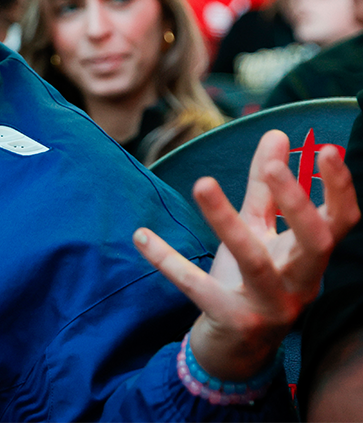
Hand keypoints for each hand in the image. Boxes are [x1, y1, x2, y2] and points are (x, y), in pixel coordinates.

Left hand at [134, 129, 360, 379]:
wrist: (234, 350)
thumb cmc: (250, 280)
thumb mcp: (258, 231)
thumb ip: (265, 188)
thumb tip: (276, 134)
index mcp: (309, 259)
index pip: (341, 223)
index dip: (339, 189)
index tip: (328, 150)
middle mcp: (299, 284)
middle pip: (314, 243)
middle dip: (297, 204)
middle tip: (275, 166)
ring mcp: (269, 307)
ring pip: (254, 262)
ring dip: (227, 221)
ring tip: (201, 182)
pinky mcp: (231, 320)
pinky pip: (198, 287)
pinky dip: (169, 260)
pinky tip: (142, 236)